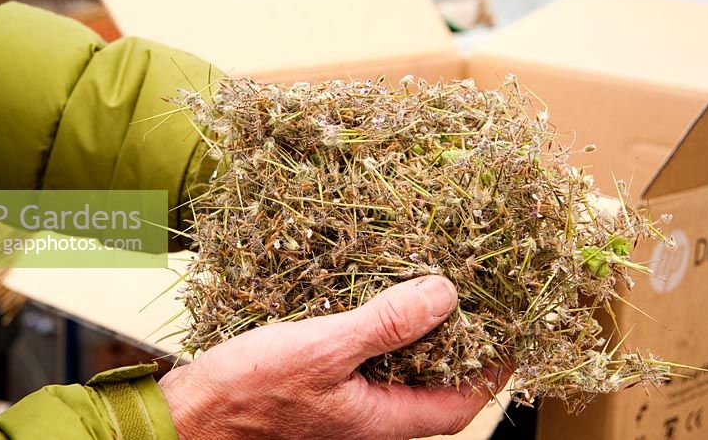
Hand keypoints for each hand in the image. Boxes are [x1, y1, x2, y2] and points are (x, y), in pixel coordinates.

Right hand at [159, 275, 511, 439]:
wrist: (193, 413)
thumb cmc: (250, 391)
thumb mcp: (324, 349)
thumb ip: (386, 324)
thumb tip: (444, 295)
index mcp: (382, 419)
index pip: (462, 402)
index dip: (493, 369)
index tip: (513, 330)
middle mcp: (372, 415)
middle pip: (436, 382)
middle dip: (462, 343)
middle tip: (478, 298)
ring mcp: (348, 400)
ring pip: (402, 367)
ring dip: (421, 331)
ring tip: (434, 287)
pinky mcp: (325, 382)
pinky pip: (370, 355)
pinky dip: (382, 327)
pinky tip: (375, 296)